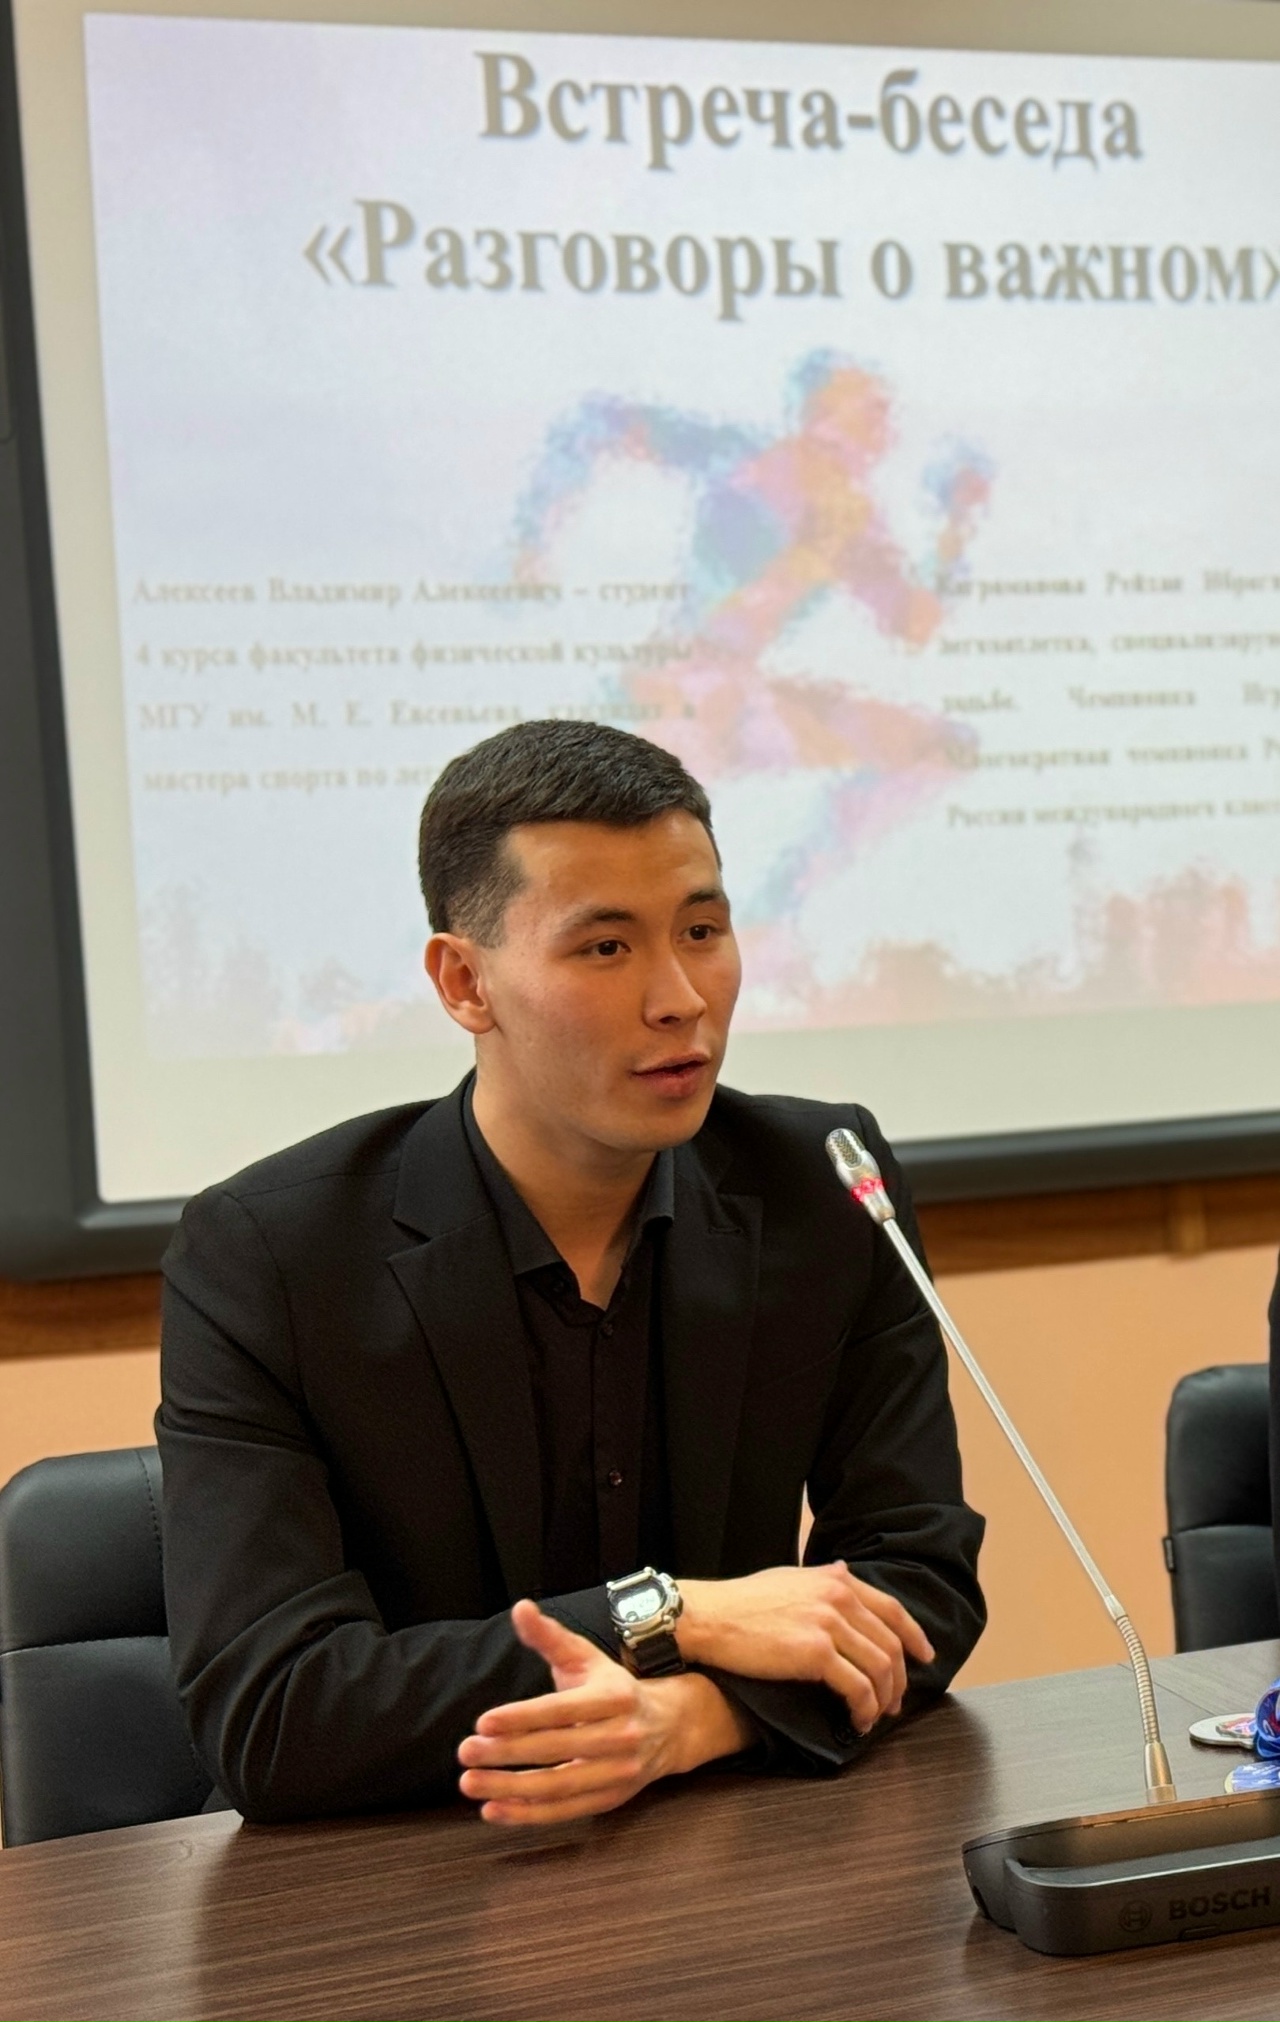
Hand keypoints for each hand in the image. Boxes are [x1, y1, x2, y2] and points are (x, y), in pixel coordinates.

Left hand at [458, 1599, 754, 1825]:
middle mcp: (619, 1736)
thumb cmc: (613, 1688)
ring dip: (509, 1788)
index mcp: (612, 1696)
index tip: (484, 1722)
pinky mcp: (610, 1799)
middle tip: (466, 1752)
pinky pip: (565, 1811)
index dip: (521, 1717)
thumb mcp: (586, 1658)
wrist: (670, 1726)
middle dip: (506, 1752)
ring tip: (469, 1783)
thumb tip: (520, 1607)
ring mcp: (617, 1772)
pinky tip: (493, 1810)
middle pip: (555, 1748)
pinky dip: (528, 1814)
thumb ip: (549, 1636)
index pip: (560, 1710)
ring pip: (557, 1785)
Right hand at [676, 1564, 934, 1733]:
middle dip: (900, 1678)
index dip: (914, 1636)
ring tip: (876, 1716)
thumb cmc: (741, 1602)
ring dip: (884, 1698)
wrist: (709, 1617)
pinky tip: (857, 1720)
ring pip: (880, 1668)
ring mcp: (829, 1624)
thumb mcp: (789, 1578)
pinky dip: (864, 1708)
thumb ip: (822, 1578)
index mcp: (835, 1580)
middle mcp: (839, 1597)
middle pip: (890, 1644)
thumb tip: (844, 1570)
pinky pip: (857, 1687)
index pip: (891, 1609)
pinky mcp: (816, 1653)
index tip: (925, 1657)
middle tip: (896, 1702)